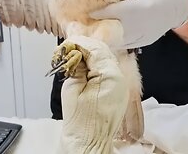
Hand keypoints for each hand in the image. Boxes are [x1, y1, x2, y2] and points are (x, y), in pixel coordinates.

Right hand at [58, 36, 128, 153]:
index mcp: (111, 76)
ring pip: (105, 60)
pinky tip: (83, 70)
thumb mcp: (72, 89)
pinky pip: (106, 71)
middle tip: (67, 51)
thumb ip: (74, 67)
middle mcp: (119, 79)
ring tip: (73, 60)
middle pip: (103, 52)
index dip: (79, 44)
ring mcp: (120, 86)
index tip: (67, 45)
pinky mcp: (116, 92)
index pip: (95, 48)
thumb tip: (74, 53)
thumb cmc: (81, 124)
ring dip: (89, 56)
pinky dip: (94, 67)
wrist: (88, 145)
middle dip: (84, 48)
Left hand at [91, 0, 187, 48]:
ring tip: (91, 31)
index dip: (98, 13)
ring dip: (105, 36)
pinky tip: (105, 36)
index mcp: (140, 6)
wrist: (180, 6)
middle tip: (84, 23)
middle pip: (113, 28)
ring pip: (118, 39)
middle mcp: (140, 23)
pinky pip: (125, 44)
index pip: (113, 11)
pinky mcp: (144, 42)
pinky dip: (114, 41)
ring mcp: (142, 35)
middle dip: (98, 26)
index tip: (86, 12)